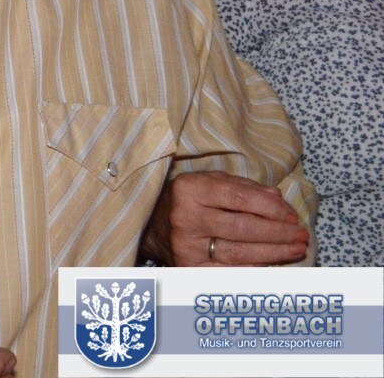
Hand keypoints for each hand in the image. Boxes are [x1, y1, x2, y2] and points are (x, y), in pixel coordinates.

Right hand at [142, 170, 307, 265]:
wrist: (152, 226)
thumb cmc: (188, 200)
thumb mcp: (210, 183)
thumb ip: (243, 187)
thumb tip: (278, 199)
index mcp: (190, 189)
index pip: (240, 198)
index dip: (272, 208)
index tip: (293, 216)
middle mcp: (185, 217)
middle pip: (243, 227)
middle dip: (279, 233)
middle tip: (301, 235)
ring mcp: (187, 245)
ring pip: (240, 252)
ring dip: (274, 252)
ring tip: (296, 249)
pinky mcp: (190, 267)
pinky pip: (231, 270)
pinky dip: (257, 267)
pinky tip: (274, 262)